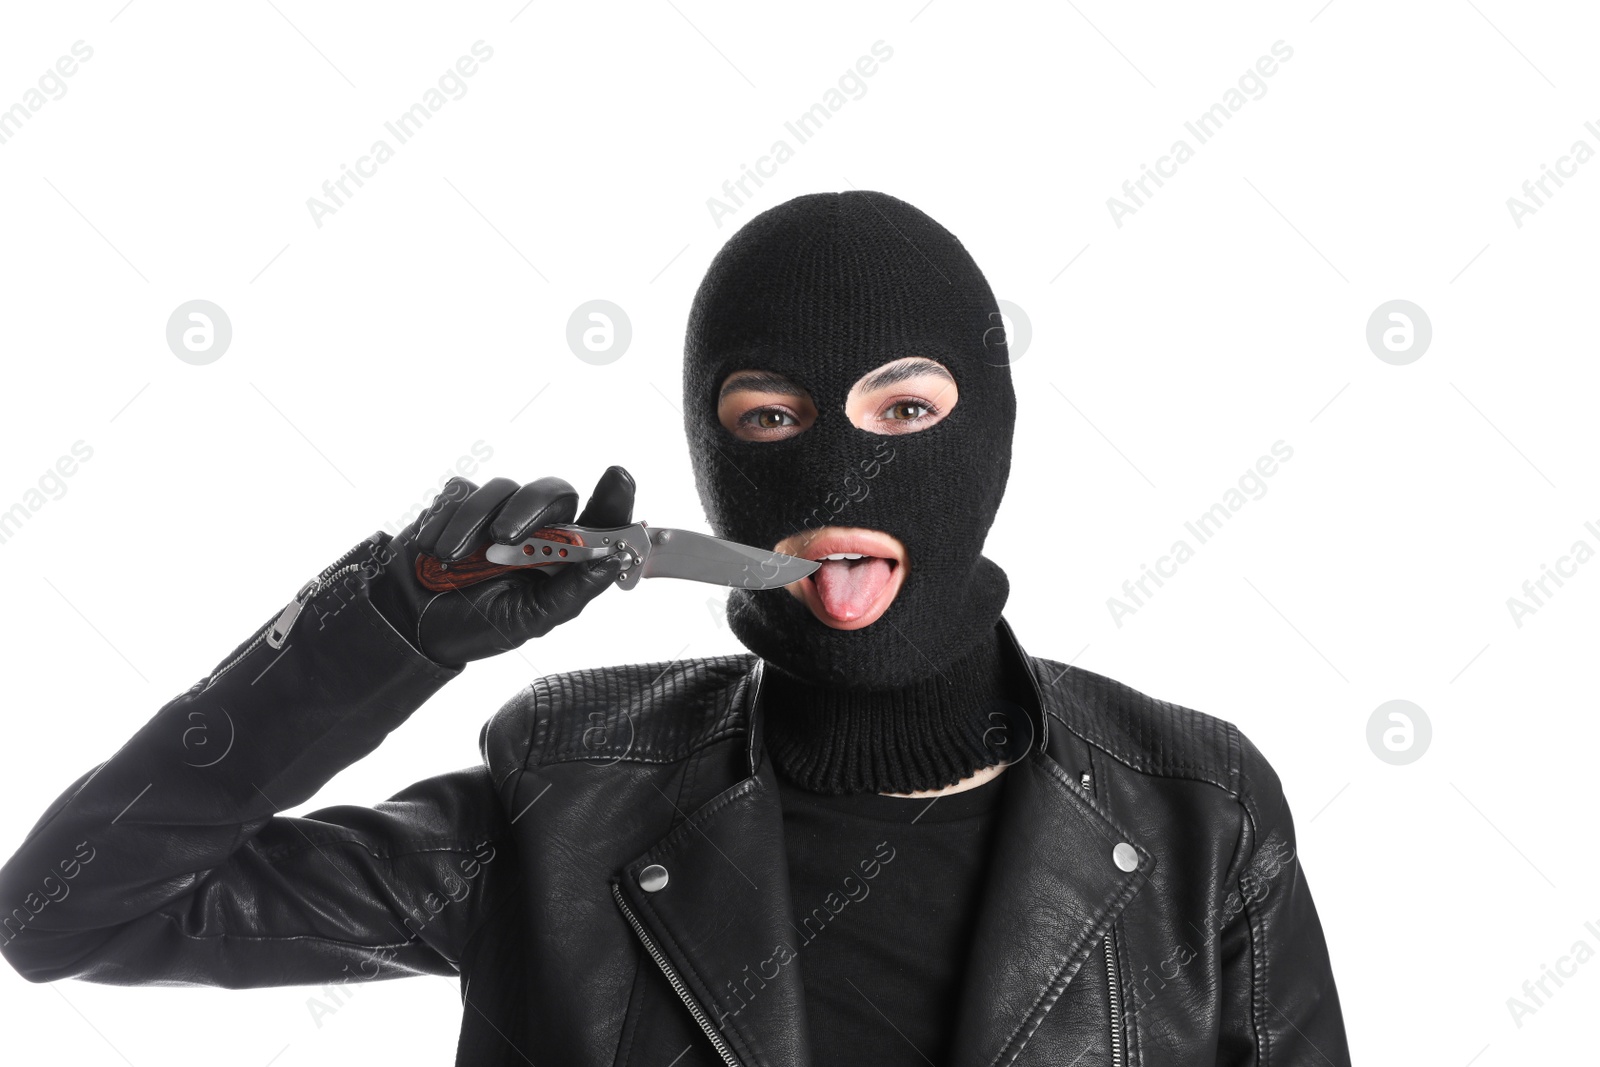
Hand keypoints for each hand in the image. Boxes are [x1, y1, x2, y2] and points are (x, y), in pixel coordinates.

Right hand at [370, 466, 635, 665]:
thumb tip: (612, 562)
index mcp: (564, 556)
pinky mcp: (460, 501)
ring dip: (472, 523)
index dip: (615, 496)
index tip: (620, 477)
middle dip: (529, 508)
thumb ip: (572, 592)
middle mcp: (537, 528)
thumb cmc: (478, 626)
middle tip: (503, 536)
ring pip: (501, 488)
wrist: (412, 624)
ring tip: (451, 558)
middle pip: (552, 491)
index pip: (600, 518)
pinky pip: (461, 491)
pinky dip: (446, 519)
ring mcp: (497, 512)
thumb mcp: (529, 620)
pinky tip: (434, 549)